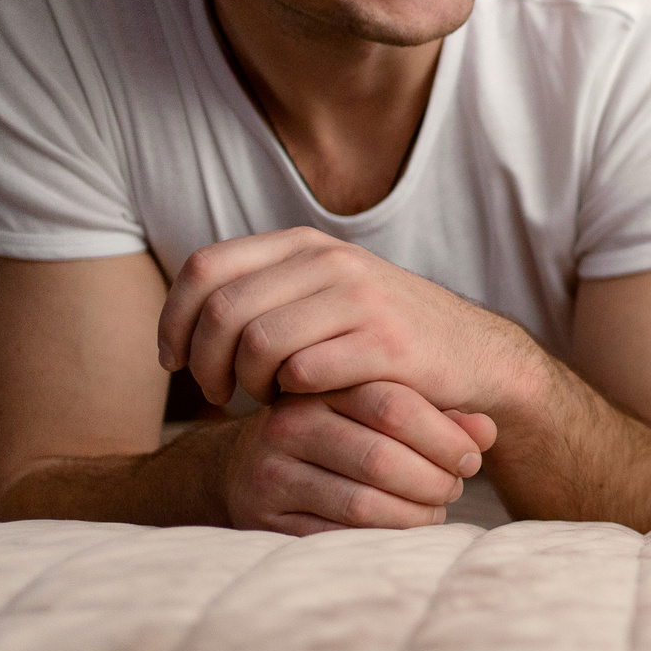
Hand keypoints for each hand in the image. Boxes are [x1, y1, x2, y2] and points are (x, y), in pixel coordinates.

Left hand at [158, 227, 530, 411]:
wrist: (476, 357)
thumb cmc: (384, 337)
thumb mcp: (323, 295)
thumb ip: (263, 293)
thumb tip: (182, 320)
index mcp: (304, 245)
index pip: (205, 268)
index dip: (174, 319)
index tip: (174, 362)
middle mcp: (330, 261)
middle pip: (222, 309)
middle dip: (204, 362)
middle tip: (217, 394)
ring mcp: (360, 299)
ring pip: (257, 342)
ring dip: (245, 384)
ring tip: (259, 401)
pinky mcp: (386, 344)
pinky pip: (304, 372)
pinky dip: (290, 397)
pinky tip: (300, 406)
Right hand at [223, 379, 498, 533]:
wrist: (244, 466)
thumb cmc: (336, 434)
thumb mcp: (380, 412)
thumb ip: (436, 414)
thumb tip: (488, 430)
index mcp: (322, 385)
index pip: (394, 405)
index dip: (445, 437)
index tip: (473, 457)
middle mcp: (289, 424)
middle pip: (382, 458)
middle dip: (434, 481)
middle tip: (456, 488)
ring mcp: (271, 473)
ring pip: (364, 503)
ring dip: (415, 515)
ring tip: (436, 511)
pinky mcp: (263, 518)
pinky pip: (339, 537)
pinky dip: (383, 538)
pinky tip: (402, 530)